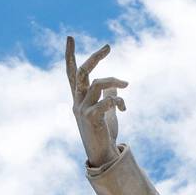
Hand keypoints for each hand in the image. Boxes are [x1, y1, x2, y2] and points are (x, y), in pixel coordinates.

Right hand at [65, 37, 127, 169]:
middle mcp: (77, 102)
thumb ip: (108, 97)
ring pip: (97, 84)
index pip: (71, 73)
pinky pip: (105, 101)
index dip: (69, 55)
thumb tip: (115, 86)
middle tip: (108, 47)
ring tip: (126, 84)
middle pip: (82, 72)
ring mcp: (82, 110)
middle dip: (94, 58)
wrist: (104, 156)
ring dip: (114, 81)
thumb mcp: (107, 113)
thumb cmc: (105, 134)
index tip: (70, 37)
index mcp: (79, 98)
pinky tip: (123, 107)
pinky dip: (117, 100)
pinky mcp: (92, 118)